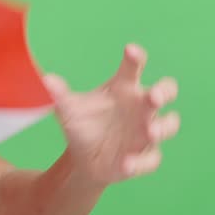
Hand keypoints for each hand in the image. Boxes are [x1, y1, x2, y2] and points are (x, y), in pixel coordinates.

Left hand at [48, 44, 180, 185]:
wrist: (83, 159)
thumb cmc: (82, 125)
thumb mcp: (69, 110)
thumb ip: (60, 95)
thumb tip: (45, 80)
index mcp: (123, 88)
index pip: (133, 68)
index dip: (136, 58)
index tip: (130, 50)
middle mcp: (140, 107)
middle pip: (165, 91)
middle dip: (164, 92)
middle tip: (154, 96)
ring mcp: (147, 131)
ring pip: (169, 125)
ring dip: (162, 127)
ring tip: (150, 131)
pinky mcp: (145, 156)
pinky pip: (151, 159)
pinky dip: (140, 162)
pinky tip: (126, 164)